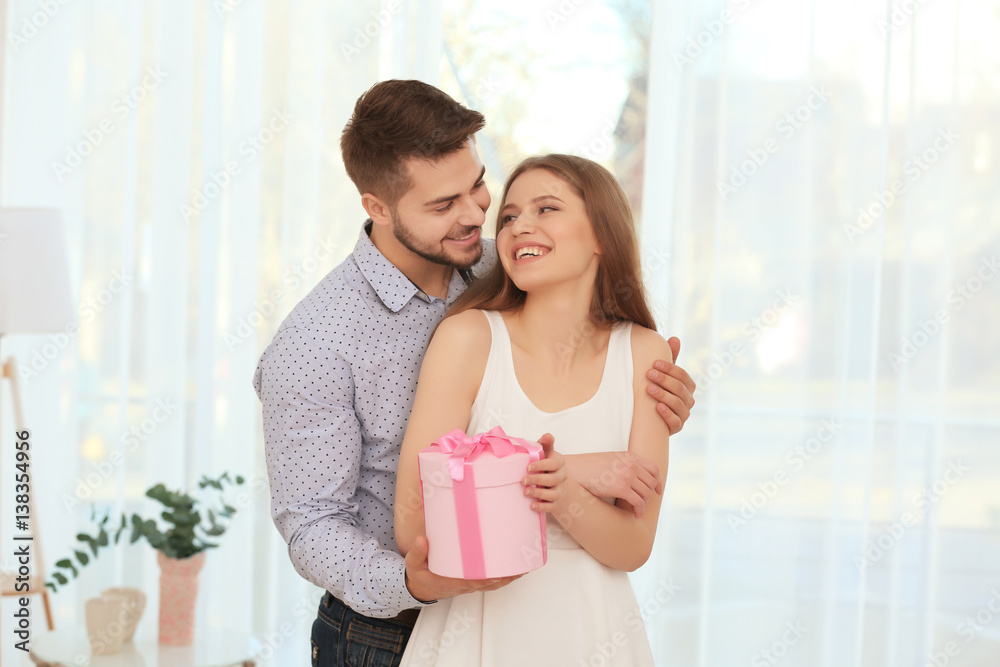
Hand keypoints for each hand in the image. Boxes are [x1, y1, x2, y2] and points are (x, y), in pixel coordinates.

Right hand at [404, 536, 521, 601]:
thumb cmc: (420, 576)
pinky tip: (514, 570)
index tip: (500, 571)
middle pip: (492, 582)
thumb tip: (422, 540)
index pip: (475, 581)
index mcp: (454, 581)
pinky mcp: (473, 582)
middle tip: (522, 563)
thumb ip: (417, 553)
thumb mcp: (414, 565)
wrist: (420, 588)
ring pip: (495, 583)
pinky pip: (492, 582)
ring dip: (510, 577)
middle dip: (507, 575)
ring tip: (525, 565)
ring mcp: (471, 585)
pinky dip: (504, 578)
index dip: (489, 578)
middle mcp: (466, 584)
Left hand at [520, 433, 566, 512]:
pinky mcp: (556, 502)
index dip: (541, 465)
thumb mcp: (546, 452)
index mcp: (559, 462)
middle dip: (537, 480)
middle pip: (553, 479)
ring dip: (538, 494)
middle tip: (523, 480)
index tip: (528, 467)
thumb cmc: (546, 464)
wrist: (554, 481)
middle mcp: (562, 476)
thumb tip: (548, 435)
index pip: (554, 463)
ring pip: (553, 494)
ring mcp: (560, 490)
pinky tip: (532, 506)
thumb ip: (545, 444)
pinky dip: (542, 507)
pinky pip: (552, 507)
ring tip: (525, 492)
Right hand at [566, 451, 660, 517]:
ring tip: (637, 509)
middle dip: (649, 495)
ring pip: (646, 493)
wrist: (575, 469)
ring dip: (644, 504)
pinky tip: (636, 514)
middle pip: (651, 483)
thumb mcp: (610, 458)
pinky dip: (639, 510)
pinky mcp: (621, 488)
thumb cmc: (588, 466)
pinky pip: (638, 502)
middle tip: (642, 503)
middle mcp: (631, 464)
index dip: (658, 482)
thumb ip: (624, 464)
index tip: (658, 491)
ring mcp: (627, 475)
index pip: (654, 469)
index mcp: (630, 456)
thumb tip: (632, 476)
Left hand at [646, 336, 695, 434]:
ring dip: (663, 395)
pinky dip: (667, 414)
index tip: (654, 363)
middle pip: (680, 388)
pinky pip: (675, 421)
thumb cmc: (659, 391)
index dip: (670, 368)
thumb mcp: (663, 376)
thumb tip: (675, 338)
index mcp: (688, 387)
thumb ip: (670, 359)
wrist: (651, 419)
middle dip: (664, 380)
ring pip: (678, 404)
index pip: (683, 375)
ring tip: (649, 388)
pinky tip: (657, 407)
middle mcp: (689, 401)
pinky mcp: (676, 428)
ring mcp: (684, 415)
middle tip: (648, 374)